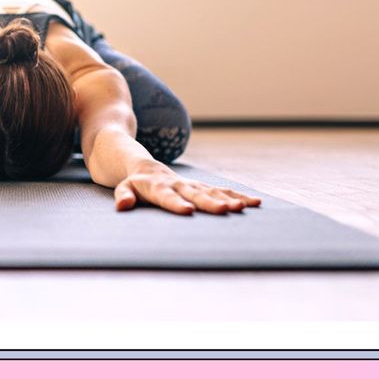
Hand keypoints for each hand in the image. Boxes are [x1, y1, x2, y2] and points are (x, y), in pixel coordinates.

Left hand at [113, 164, 261, 215]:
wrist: (146, 167)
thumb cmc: (134, 183)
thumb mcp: (123, 188)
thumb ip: (124, 196)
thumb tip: (123, 206)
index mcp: (159, 187)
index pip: (167, 197)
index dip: (177, 204)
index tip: (188, 211)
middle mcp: (179, 185)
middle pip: (196, 194)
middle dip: (212, 203)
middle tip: (227, 210)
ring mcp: (193, 185)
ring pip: (213, 192)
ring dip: (230, 199)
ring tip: (245, 207)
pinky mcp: (202, 187)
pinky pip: (222, 191)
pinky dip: (238, 196)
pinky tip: (255, 203)